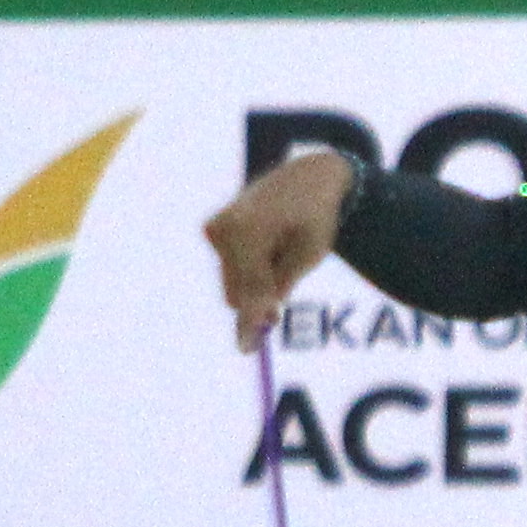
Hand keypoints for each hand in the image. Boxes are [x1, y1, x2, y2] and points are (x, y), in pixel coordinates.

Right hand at [203, 149, 353, 349]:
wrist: (305, 177)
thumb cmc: (314, 218)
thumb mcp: (308, 255)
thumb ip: (280, 286)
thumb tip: (258, 322)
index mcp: (250, 230)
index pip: (250, 289)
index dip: (252, 321)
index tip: (246, 349)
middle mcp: (224, 228)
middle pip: (237, 293)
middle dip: (260, 300)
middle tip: (285, 284)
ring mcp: (215, 228)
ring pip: (233, 285)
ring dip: (257, 281)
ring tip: (278, 249)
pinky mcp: (212, 231)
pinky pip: (231, 270)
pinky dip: (250, 268)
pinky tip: (266, 243)